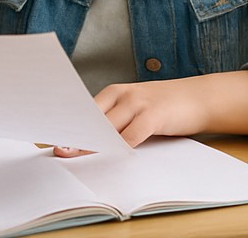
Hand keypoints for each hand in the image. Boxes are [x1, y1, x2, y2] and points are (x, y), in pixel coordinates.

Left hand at [54, 72, 247, 155]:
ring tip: (76, 154)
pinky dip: (122, 146)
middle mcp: (123, 94)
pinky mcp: (154, 115)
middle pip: (93, 117)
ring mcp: (139, 102)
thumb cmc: (161, 107)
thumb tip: (85, 141)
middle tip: (59, 149)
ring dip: (94, 142)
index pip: (84, 108)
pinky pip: (133, 134)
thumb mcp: (134, 109)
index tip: (51, 137)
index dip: (69, 123)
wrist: (196, 97)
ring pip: (109, 126)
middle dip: (76, 134)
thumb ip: (113, 120)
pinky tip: (113, 155)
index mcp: (114, 92)